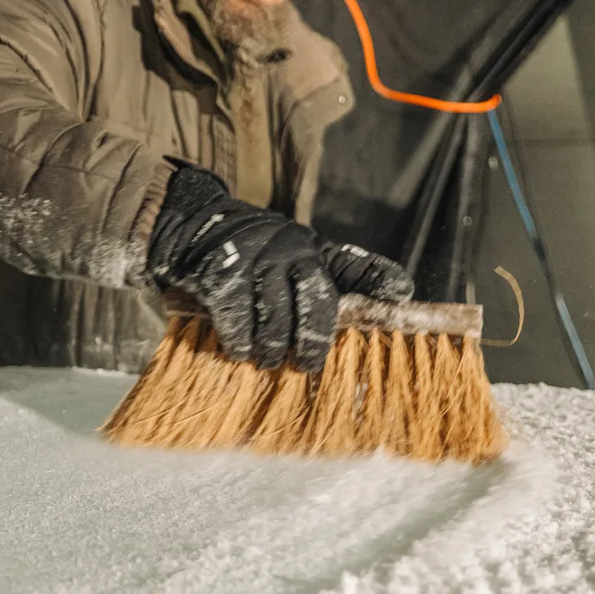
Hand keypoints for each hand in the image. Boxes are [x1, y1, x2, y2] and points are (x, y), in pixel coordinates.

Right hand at [147, 165, 410, 370]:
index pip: (352, 262)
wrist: (192, 229)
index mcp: (312, 248)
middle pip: (315, 300)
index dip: (378, 276)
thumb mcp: (294, 261)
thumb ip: (334, 282)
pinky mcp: (222, 274)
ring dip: (271, 348)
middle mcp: (290, 248)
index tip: (401, 294)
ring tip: (267, 361)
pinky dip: (240, 342)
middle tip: (306, 364)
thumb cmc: (252, 257)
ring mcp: (256, 259)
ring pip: (276, 317)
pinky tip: (239, 351)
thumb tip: (392, 298)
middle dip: (313, 340)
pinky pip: (238, 319)